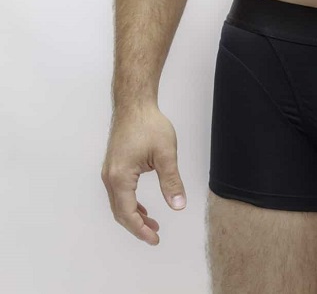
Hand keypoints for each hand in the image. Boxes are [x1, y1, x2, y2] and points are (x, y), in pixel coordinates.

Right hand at [101, 103, 186, 245]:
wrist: (134, 106)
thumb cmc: (149, 125)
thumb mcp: (166, 154)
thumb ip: (172, 182)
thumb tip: (178, 205)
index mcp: (120, 177)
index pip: (128, 213)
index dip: (141, 229)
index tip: (154, 239)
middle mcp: (110, 177)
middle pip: (120, 212)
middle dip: (137, 227)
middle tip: (155, 236)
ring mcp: (109, 172)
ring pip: (118, 203)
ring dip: (134, 216)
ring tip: (152, 224)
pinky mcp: (114, 167)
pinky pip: (119, 193)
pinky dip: (130, 204)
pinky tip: (142, 208)